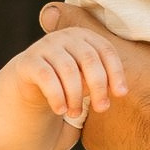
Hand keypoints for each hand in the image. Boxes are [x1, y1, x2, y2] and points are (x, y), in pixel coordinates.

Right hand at [2, 22, 127, 122]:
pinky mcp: (28, 61)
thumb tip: (119, 90)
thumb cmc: (68, 82)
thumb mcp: (87, 77)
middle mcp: (65, 36)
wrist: (30, 85)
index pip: (106, 50)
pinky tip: (60, 110)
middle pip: (89, 59)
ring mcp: (45, 46)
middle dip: (98, 86)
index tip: (121, 94)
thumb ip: (102, 78)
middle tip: (102, 108)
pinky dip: (57, 96)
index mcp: (84, 36)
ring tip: (76, 114)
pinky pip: (47, 78)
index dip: (116, 72)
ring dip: (76, 96)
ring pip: (68, 70)